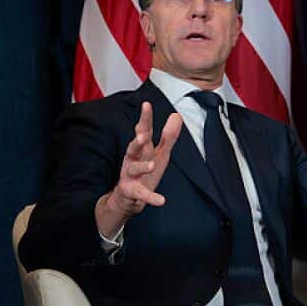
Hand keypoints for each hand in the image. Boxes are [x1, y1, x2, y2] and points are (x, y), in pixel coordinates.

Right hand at [95, 102, 182, 237]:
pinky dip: (151, 198)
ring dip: (142, 166)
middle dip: (137, 141)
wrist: (129, 198)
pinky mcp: (132, 191)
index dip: (145, 119)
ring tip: (151, 165)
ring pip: (134, 169)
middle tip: (142, 136)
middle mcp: (133, 159)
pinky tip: (161, 200)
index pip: (143, 131)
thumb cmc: (145, 172)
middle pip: (134, 147)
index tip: (146, 105)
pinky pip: (142, 195)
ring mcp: (130, 175)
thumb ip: (168, 136)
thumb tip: (177, 115)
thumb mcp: (159, 153)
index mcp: (142, 149)